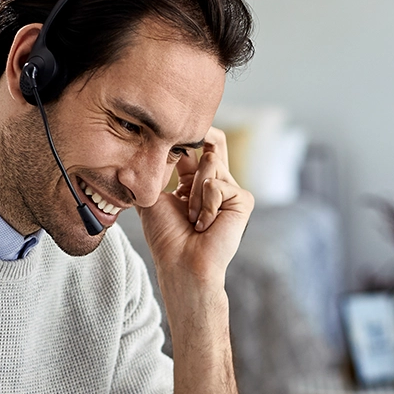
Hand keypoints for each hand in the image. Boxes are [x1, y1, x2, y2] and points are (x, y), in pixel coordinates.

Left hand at [138, 127, 253, 287]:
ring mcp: (231, 191)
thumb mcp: (152, 195)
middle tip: (184, 158)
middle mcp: (216, 183)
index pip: (196, 147)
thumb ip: (155, 169)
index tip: (170, 131)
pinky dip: (206, 205)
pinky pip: (218, 184)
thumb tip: (150, 144)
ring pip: (211, 161)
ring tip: (192, 218)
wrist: (180, 262)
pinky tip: (205, 225)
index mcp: (195, 182)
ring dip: (193, 192)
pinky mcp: (243, 200)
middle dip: (199, 139)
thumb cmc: (165, 236)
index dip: (184, 137)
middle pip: (215, 141)